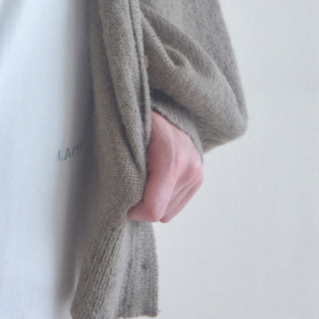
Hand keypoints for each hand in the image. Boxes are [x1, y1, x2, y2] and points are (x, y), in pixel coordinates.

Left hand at [130, 113, 203, 227]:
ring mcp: (197, 174)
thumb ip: (127, 169)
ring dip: (154, 202)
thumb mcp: (130, 141)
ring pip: (168, 213)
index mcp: (171, 159)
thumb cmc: (142, 121)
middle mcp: (189, 168)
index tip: (125, 203)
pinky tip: (157, 182)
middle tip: (134, 183)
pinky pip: (176, 207)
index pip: (154, 209)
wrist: (167, 105)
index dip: (136, 212)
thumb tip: (120, 200)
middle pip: (160, 213)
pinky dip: (163, 199)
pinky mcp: (199, 178)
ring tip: (146, 179)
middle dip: (144, 205)